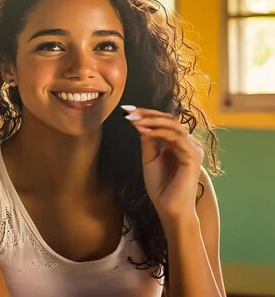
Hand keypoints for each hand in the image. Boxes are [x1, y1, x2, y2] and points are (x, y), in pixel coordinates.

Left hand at [122, 106, 203, 221]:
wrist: (169, 209)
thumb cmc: (161, 187)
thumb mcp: (149, 159)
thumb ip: (148, 141)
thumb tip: (140, 121)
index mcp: (178, 143)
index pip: (164, 122)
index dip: (147, 113)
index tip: (127, 110)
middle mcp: (188, 144)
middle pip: (170, 119)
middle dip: (147, 114)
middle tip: (129, 112)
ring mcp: (192, 149)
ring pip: (173, 125)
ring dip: (152, 120)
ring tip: (134, 120)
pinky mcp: (193, 156)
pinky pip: (176, 137)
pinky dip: (159, 132)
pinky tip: (144, 131)